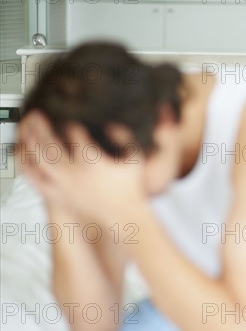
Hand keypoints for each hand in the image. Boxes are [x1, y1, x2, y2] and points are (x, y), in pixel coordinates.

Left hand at [18, 111, 147, 224]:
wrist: (123, 215)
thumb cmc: (130, 186)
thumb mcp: (135, 157)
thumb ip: (125, 137)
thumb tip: (109, 126)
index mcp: (92, 160)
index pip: (75, 135)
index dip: (72, 126)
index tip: (72, 125)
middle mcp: (74, 172)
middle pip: (50, 144)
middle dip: (42, 127)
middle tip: (38, 116)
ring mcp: (64, 185)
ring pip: (40, 160)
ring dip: (31, 142)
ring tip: (27, 129)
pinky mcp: (59, 196)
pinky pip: (36, 180)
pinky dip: (28, 167)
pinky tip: (24, 157)